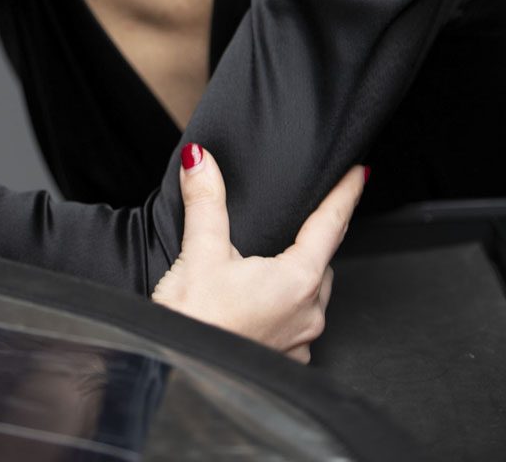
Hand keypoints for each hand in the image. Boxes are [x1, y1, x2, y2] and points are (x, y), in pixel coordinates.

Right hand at [151, 144, 365, 362]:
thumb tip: (200, 160)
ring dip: (297, 277)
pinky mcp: (285, 360)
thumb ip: (205, 199)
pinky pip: (298, 324)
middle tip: (297, 221)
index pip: (331, 224)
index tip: (360, 173)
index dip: (346, 194)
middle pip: (322, 260)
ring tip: (268, 265)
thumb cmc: (194, 324)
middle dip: (313, 239)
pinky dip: (285, 307)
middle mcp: (308, 313)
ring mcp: (299, 341)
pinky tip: (258, 303)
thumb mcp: (200, 252)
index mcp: (297, 280)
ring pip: (312, 295)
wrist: (179, 379)